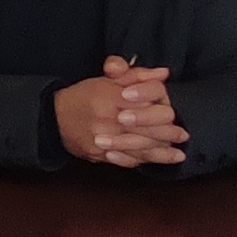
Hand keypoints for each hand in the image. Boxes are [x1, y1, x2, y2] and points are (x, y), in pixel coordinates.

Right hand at [54, 57, 189, 167]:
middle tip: (183, 135)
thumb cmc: (83, 96)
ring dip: (162, 152)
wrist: (53, 119)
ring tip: (178, 154)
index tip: (174, 114)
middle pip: (146, 129)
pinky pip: (128, 160)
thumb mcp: (106, 80)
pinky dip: (146, 162)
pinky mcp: (101, 155)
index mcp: (109, 98)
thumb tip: (163, 73)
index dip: (160, 110)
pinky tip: (159, 162)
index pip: (143, 104)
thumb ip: (136, 75)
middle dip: (167, 133)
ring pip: (140, 148)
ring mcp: (104, 140)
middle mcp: (107, 120)